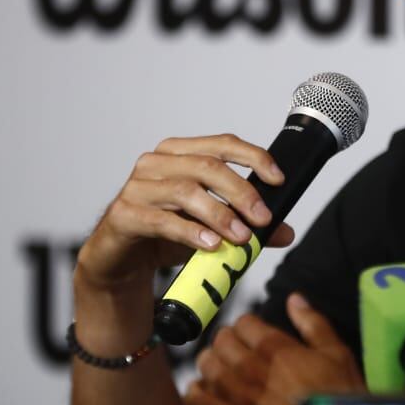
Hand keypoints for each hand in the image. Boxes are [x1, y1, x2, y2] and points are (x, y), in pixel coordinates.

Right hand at [75, 134, 297, 293]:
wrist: (119, 261)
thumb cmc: (163, 234)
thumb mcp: (209, 228)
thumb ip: (245, 225)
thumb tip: (285, 232)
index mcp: (179, 153)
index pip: (222, 144)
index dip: (254, 157)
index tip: (278, 179)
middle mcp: (157, 162)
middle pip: (207, 166)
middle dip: (242, 192)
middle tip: (263, 218)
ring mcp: (137, 186)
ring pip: (186, 191)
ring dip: (220, 215)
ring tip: (240, 236)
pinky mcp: (124, 214)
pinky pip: (162, 220)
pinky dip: (191, 232)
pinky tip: (210, 245)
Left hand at [185, 294, 364, 404]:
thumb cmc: (337, 402)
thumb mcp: (337, 356)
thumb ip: (313, 325)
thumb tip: (295, 299)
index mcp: (276, 350)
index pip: (244, 323)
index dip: (248, 325)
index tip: (253, 333)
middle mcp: (250, 371)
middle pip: (221, 342)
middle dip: (228, 341)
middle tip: (236, 349)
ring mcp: (235, 400)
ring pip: (206, 368)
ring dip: (212, 364)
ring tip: (220, 369)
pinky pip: (198, 404)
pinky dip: (198, 395)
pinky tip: (205, 394)